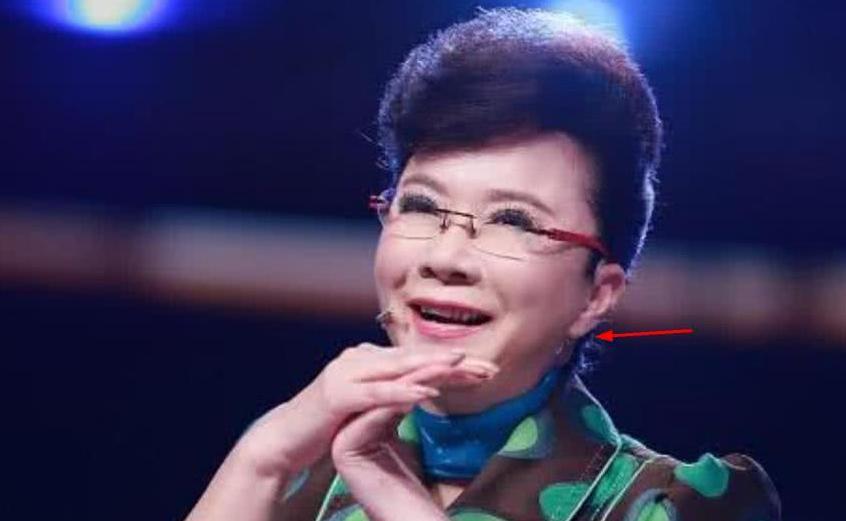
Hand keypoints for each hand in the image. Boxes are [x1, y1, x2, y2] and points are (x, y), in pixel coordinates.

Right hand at [233, 344, 497, 477]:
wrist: (286, 439)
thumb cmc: (328, 424)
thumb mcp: (368, 406)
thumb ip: (392, 391)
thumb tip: (421, 385)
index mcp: (371, 360)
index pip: (420, 359)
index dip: (455, 366)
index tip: (489, 372)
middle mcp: (360, 359)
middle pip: (416, 359)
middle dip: (455, 363)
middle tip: (490, 368)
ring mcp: (347, 374)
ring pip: (398, 369)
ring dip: (432, 367)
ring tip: (463, 367)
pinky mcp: (338, 395)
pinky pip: (376, 394)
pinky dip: (401, 391)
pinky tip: (425, 392)